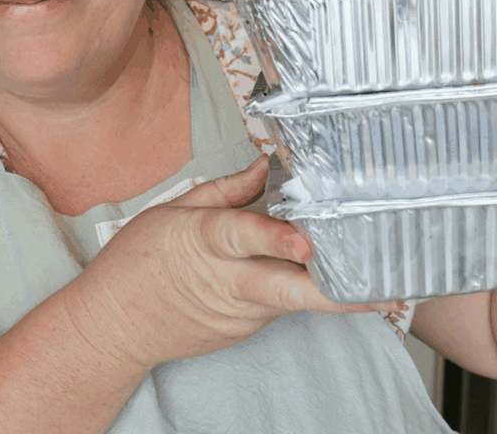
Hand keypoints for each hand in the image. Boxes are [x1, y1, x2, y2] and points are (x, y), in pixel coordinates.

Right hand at [68, 155, 400, 371]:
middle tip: (385, 286)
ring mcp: (239, 315)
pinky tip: (309, 271)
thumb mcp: (172, 210)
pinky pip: (277, 306)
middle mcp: (229, 284)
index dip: (278, 239)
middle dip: (340, 291)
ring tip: (364, 260)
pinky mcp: (243, 331)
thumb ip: (226, 190)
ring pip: (293, 298)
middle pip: (292, 292)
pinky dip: (295, 287)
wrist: (111, 328)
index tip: (309, 244)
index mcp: (204, 243)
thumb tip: (265, 165)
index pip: (244, 237)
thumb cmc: (136, 264)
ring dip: (327, 284)